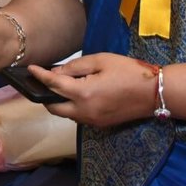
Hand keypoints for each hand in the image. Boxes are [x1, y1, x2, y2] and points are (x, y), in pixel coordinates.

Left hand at [26, 53, 157, 128]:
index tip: (31, 68)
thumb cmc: (129, 71)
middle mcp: (84, 111)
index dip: (40, 76)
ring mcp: (92, 121)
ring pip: (65, 114)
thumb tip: (57, 73)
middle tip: (43, 81)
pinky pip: (78, 117)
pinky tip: (76, 94)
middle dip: (45, 95)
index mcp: (84, 93)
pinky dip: (72, 106)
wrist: (154, 92)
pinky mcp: (100, 124)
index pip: (53, 85)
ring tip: (60, 85)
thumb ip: (76, 66)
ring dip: (59, 102)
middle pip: (53, 107)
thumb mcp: (101, 60)